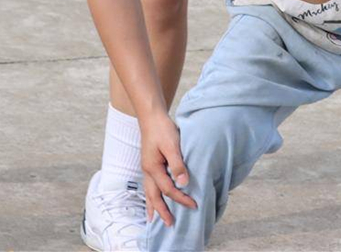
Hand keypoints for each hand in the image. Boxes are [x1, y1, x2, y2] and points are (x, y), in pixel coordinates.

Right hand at [140, 111, 195, 226]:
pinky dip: (150, 195)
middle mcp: (147, 171)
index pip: (168, 189)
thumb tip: (183, 183)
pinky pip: (148, 185)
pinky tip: (152, 198)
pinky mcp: (149, 164)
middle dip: (162, 211)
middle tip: (169, 224)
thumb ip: (177, 164)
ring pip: (148, 192)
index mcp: (153, 168)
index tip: (193, 205)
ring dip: (152, 206)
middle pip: (154, 196)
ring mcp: (147, 168)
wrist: (152, 116)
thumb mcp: (172, 145)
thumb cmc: (162, 129)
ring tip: (153, 219)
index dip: (181, 198)